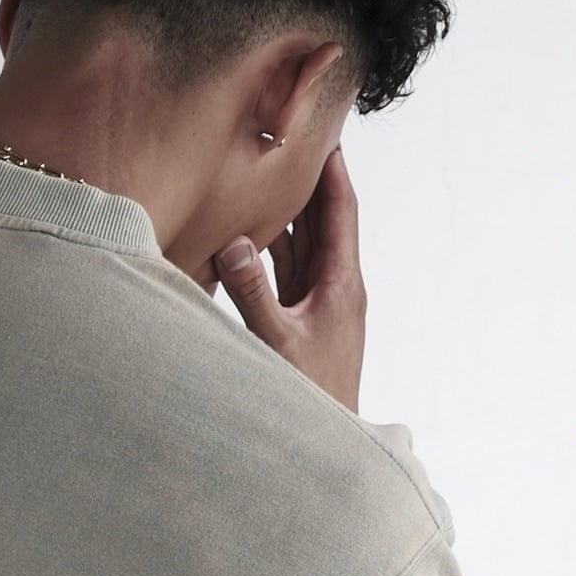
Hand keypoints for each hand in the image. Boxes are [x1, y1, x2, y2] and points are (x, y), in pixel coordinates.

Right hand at [215, 148, 364, 411]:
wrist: (326, 446)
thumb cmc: (309, 398)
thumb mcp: (274, 343)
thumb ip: (251, 292)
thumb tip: (233, 242)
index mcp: (341, 284)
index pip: (340, 211)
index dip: (332, 169)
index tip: (323, 130)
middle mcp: (335, 287)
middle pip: (323, 218)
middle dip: (307, 178)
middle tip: (289, 135)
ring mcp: (319, 302)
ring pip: (302, 242)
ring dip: (287, 208)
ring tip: (264, 168)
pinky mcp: (302, 318)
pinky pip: (286, 268)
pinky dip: (270, 244)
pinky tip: (248, 228)